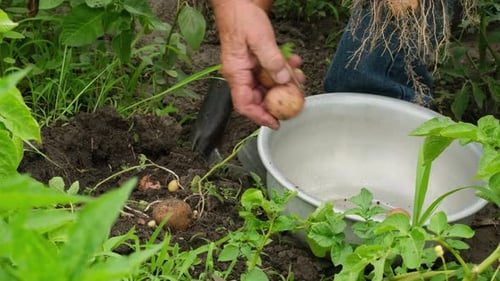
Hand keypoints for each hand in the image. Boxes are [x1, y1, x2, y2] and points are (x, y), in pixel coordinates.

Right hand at [212, 0, 303, 128]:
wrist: (237, 1)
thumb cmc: (241, 17)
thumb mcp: (259, 39)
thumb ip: (272, 61)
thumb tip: (283, 80)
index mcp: (236, 73)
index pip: (244, 105)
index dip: (260, 117)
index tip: (275, 123)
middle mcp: (240, 74)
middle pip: (258, 98)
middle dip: (277, 100)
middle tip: (295, 102)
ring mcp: (248, 68)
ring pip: (267, 85)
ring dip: (284, 83)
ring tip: (298, 77)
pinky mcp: (255, 60)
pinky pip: (269, 72)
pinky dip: (282, 69)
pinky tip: (293, 62)